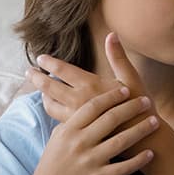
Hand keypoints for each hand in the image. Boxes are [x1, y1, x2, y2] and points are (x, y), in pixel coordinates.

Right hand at [24, 82, 158, 174]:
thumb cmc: (52, 164)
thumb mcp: (57, 138)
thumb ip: (70, 120)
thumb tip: (79, 102)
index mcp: (69, 130)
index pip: (93, 106)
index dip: (111, 96)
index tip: (126, 89)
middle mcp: (80, 143)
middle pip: (110, 119)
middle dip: (132, 108)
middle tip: (147, 101)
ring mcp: (90, 161)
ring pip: (121, 141)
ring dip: (141, 130)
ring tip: (155, 122)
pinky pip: (122, 168)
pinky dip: (138, 161)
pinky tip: (151, 154)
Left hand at [29, 33, 145, 124]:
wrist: (143, 139)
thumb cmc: (139, 107)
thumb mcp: (131, 79)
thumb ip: (118, 57)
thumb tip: (111, 35)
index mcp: (90, 86)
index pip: (62, 71)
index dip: (50, 63)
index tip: (41, 58)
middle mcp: (78, 102)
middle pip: (49, 87)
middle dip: (37, 78)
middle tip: (30, 72)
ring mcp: (75, 118)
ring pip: (50, 105)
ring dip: (43, 95)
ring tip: (42, 89)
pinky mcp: (76, 131)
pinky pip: (57, 119)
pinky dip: (53, 110)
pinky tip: (55, 107)